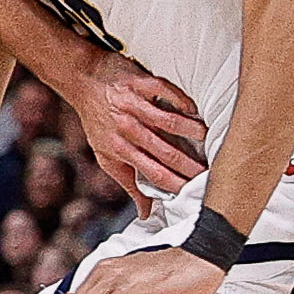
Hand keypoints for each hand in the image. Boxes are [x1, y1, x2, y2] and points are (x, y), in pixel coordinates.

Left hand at [68, 56, 210, 201]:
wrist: (82, 80)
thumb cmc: (98, 120)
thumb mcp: (106, 156)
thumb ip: (128, 183)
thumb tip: (145, 213)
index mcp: (121, 149)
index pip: (153, 173)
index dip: (175, 184)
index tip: (194, 193)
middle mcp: (127, 129)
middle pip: (165, 151)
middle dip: (190, 164)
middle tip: (210, 172)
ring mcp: (133, 105)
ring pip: (167, 121)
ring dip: (190, 130)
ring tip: (208, 138)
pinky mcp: (139, 82)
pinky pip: (164, 91)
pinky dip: (180, 100)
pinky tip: (193, 109)